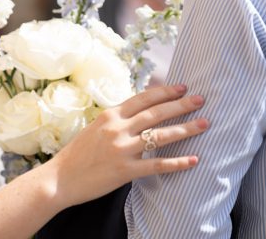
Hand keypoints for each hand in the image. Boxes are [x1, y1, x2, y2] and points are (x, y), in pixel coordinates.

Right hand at [43, 84, 208, 207]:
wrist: (60, 178)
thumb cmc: (77, 154)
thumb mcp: (95, 128)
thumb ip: (117, 120)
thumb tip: (139, 111)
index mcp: (110, 115)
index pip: (143, 98)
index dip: (165, 92)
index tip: (182, 87)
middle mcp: (117, 128)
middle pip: (156, 113)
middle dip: (181, 105)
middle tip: (201, 99)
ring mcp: (122, 149)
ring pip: (161, 135)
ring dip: (186, 128)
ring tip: (205, 123)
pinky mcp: (126, 170)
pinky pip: (157, 165)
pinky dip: (177, 163)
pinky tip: (193, 160)